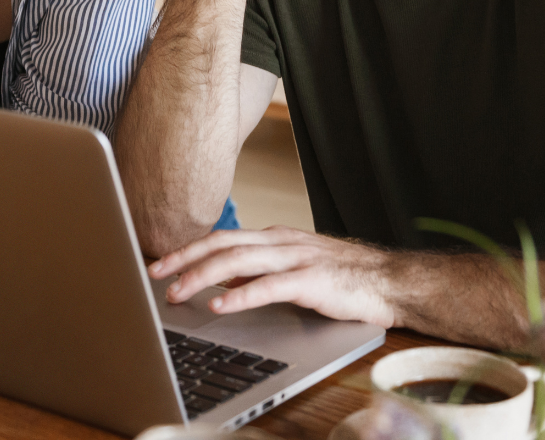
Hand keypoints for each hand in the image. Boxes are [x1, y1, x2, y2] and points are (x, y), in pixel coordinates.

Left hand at [149, 225, 395, 326]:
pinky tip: (220, 306)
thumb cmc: (342, 277)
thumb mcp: (294, 268)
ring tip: (177, 292)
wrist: (390, 280)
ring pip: (238, 262)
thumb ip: (261, 271)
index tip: (161, 263)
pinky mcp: (311, 281)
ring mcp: (295, 258)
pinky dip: (240, 296)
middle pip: (222, 245)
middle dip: (185, 259)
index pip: (222, 239)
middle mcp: (280, 242)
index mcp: (274, 238)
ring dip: (203, 276)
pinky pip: (269, 286)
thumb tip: (223, 282)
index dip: (189, 250)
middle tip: (155, 274)